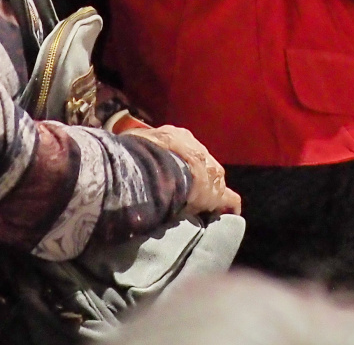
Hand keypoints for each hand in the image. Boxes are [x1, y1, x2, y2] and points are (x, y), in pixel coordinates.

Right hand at [126, 123, 241, 215]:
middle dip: (192, 175)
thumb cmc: (142, 154)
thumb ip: (134, 147)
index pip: (179, 149)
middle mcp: (197, 148)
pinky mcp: (219, 192)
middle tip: (181, 192)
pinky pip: (229, 201)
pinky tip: (225, 218)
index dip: (175, 163)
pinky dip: (227, 208)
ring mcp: (211, 169)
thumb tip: (123, 152)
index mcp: (176, 136)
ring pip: (213, 179)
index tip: (168, 175)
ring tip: (198, 206)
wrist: (161, 168)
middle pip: (198, 163)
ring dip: (207, 190)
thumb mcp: (133, 143)